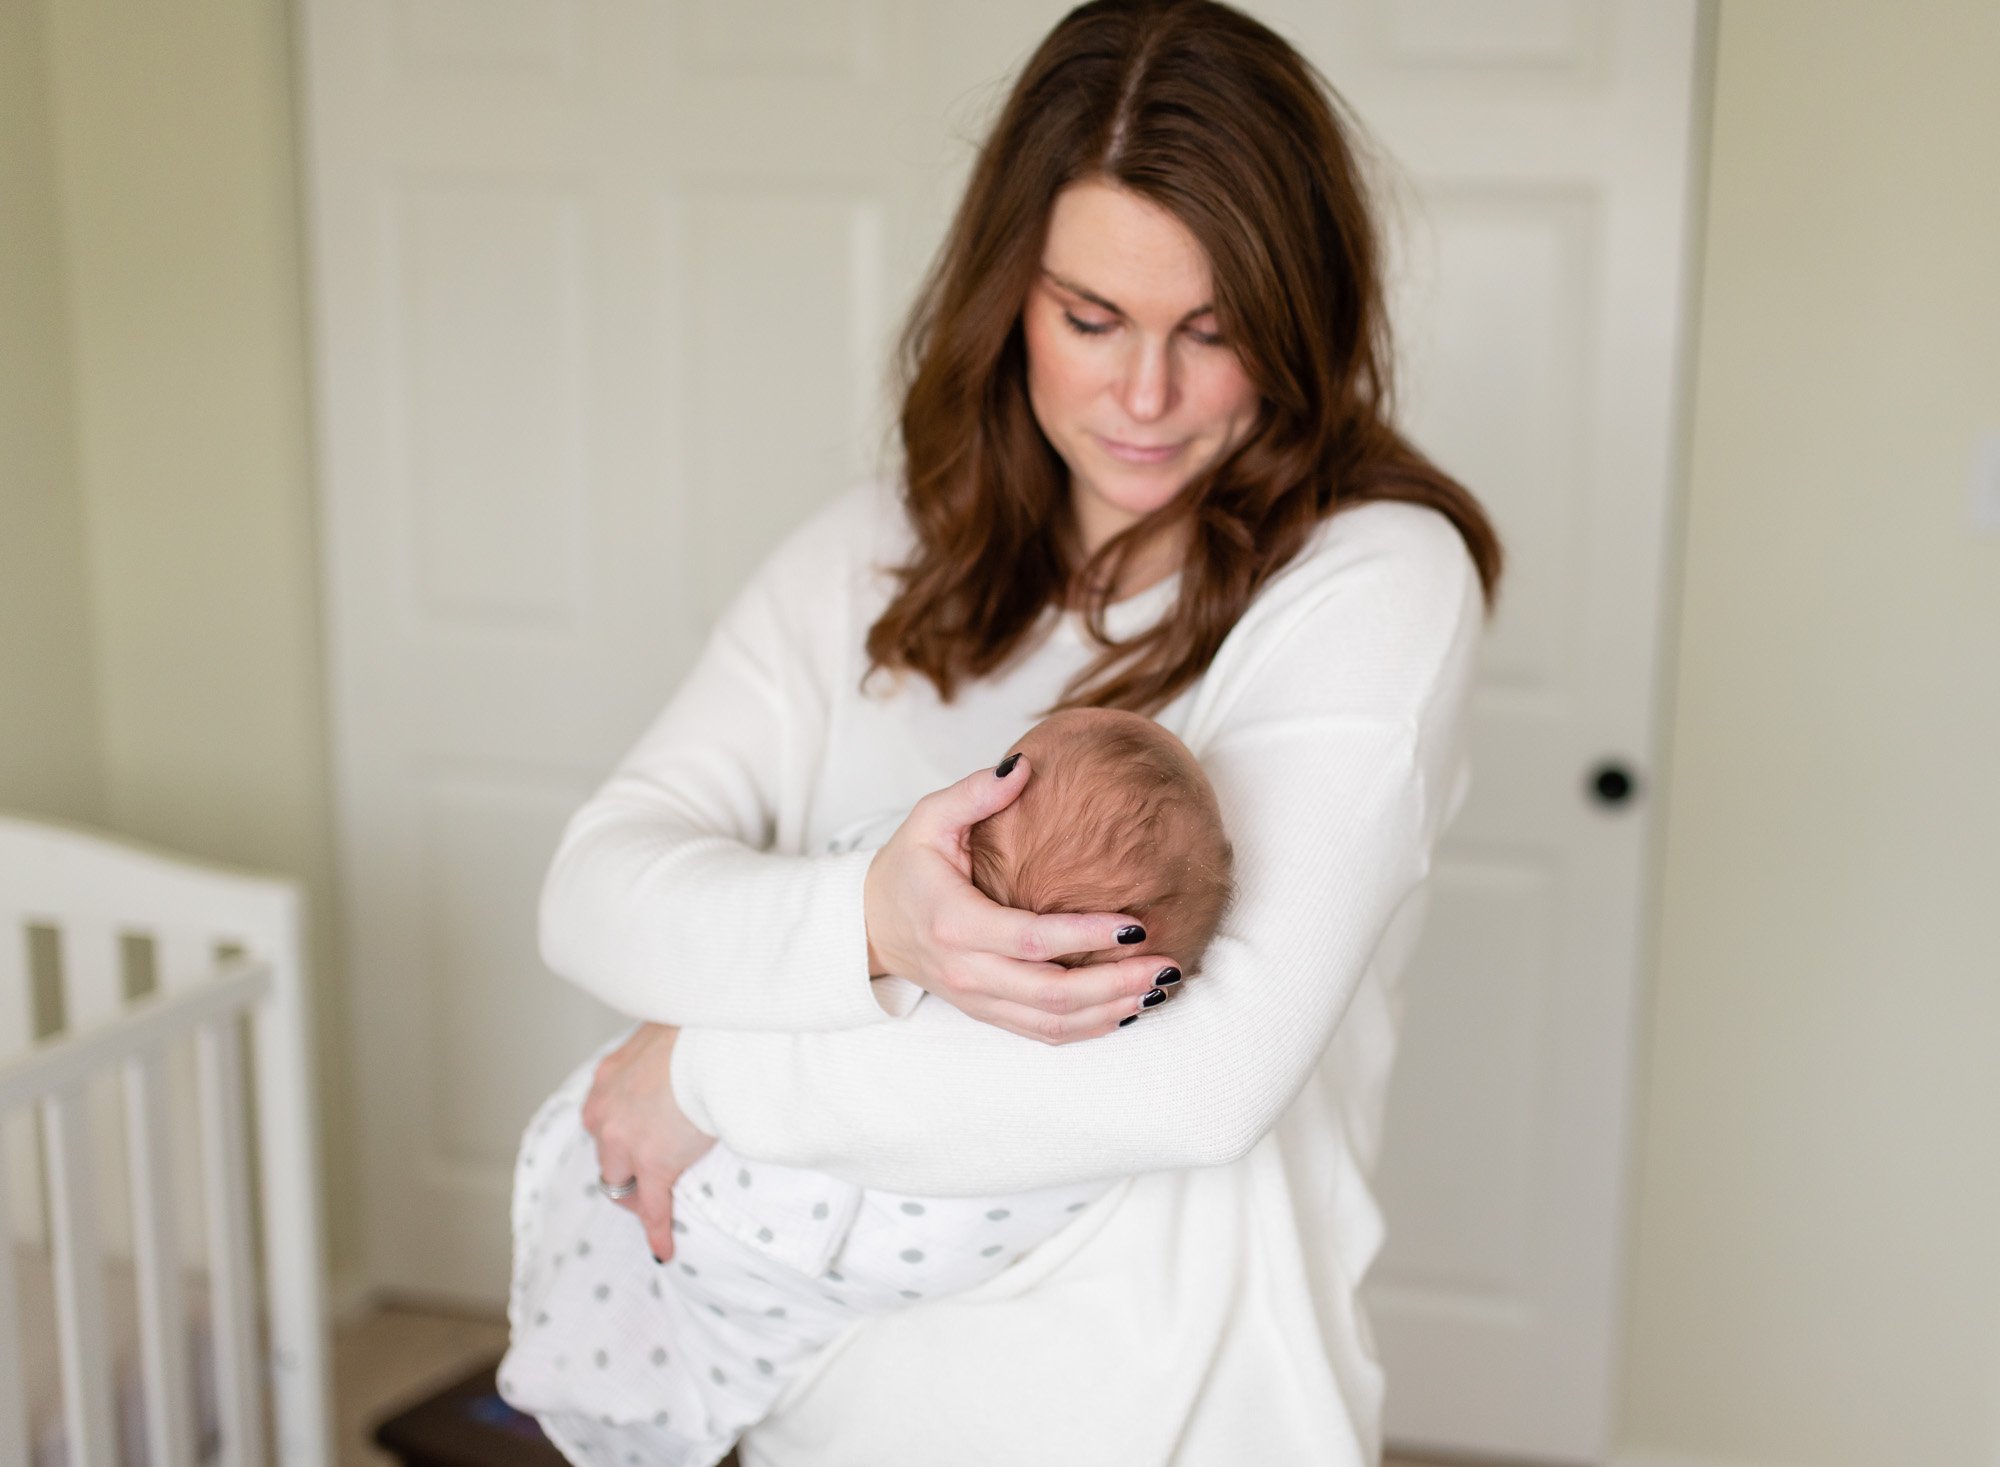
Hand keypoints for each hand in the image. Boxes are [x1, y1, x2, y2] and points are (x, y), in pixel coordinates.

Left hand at [580, 1022, 715, 1260]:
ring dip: (636, 1196)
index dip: (621, 1136)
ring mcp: (625, 1141)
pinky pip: (653, 1207)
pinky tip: (664, 1248)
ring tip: (654, 1209)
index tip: (636, 1144)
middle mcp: (605, 1111)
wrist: (714, 1041)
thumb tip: (678, 1056)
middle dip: (623, 1168)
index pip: (605, 1119)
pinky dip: (657, 1229)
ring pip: (620, 1183)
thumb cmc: (701, 1030)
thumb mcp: (666, 1034)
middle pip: (605, 1154)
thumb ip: (660, 1056)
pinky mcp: (653, 1165)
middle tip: (645, 1179)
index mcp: (609, 1078)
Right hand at [862, 755, 1182, 1044]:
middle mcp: (967, 971)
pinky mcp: (988, 1013)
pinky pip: (1044, 1032)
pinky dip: (1090, 1027)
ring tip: (1160, 988)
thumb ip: (974, 793)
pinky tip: (1127, 1008)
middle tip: (1167, 964)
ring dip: (1111, 1010)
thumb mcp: (927, 820)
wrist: (870, 926)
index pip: (1031, 939)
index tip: (1135, 923)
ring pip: (1053, 1022)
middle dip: (1115, 983)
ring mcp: (978, 999)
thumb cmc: (906, 867)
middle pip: (1051, 993)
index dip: (1084, 936)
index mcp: (954, 922)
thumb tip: (1024, 765)